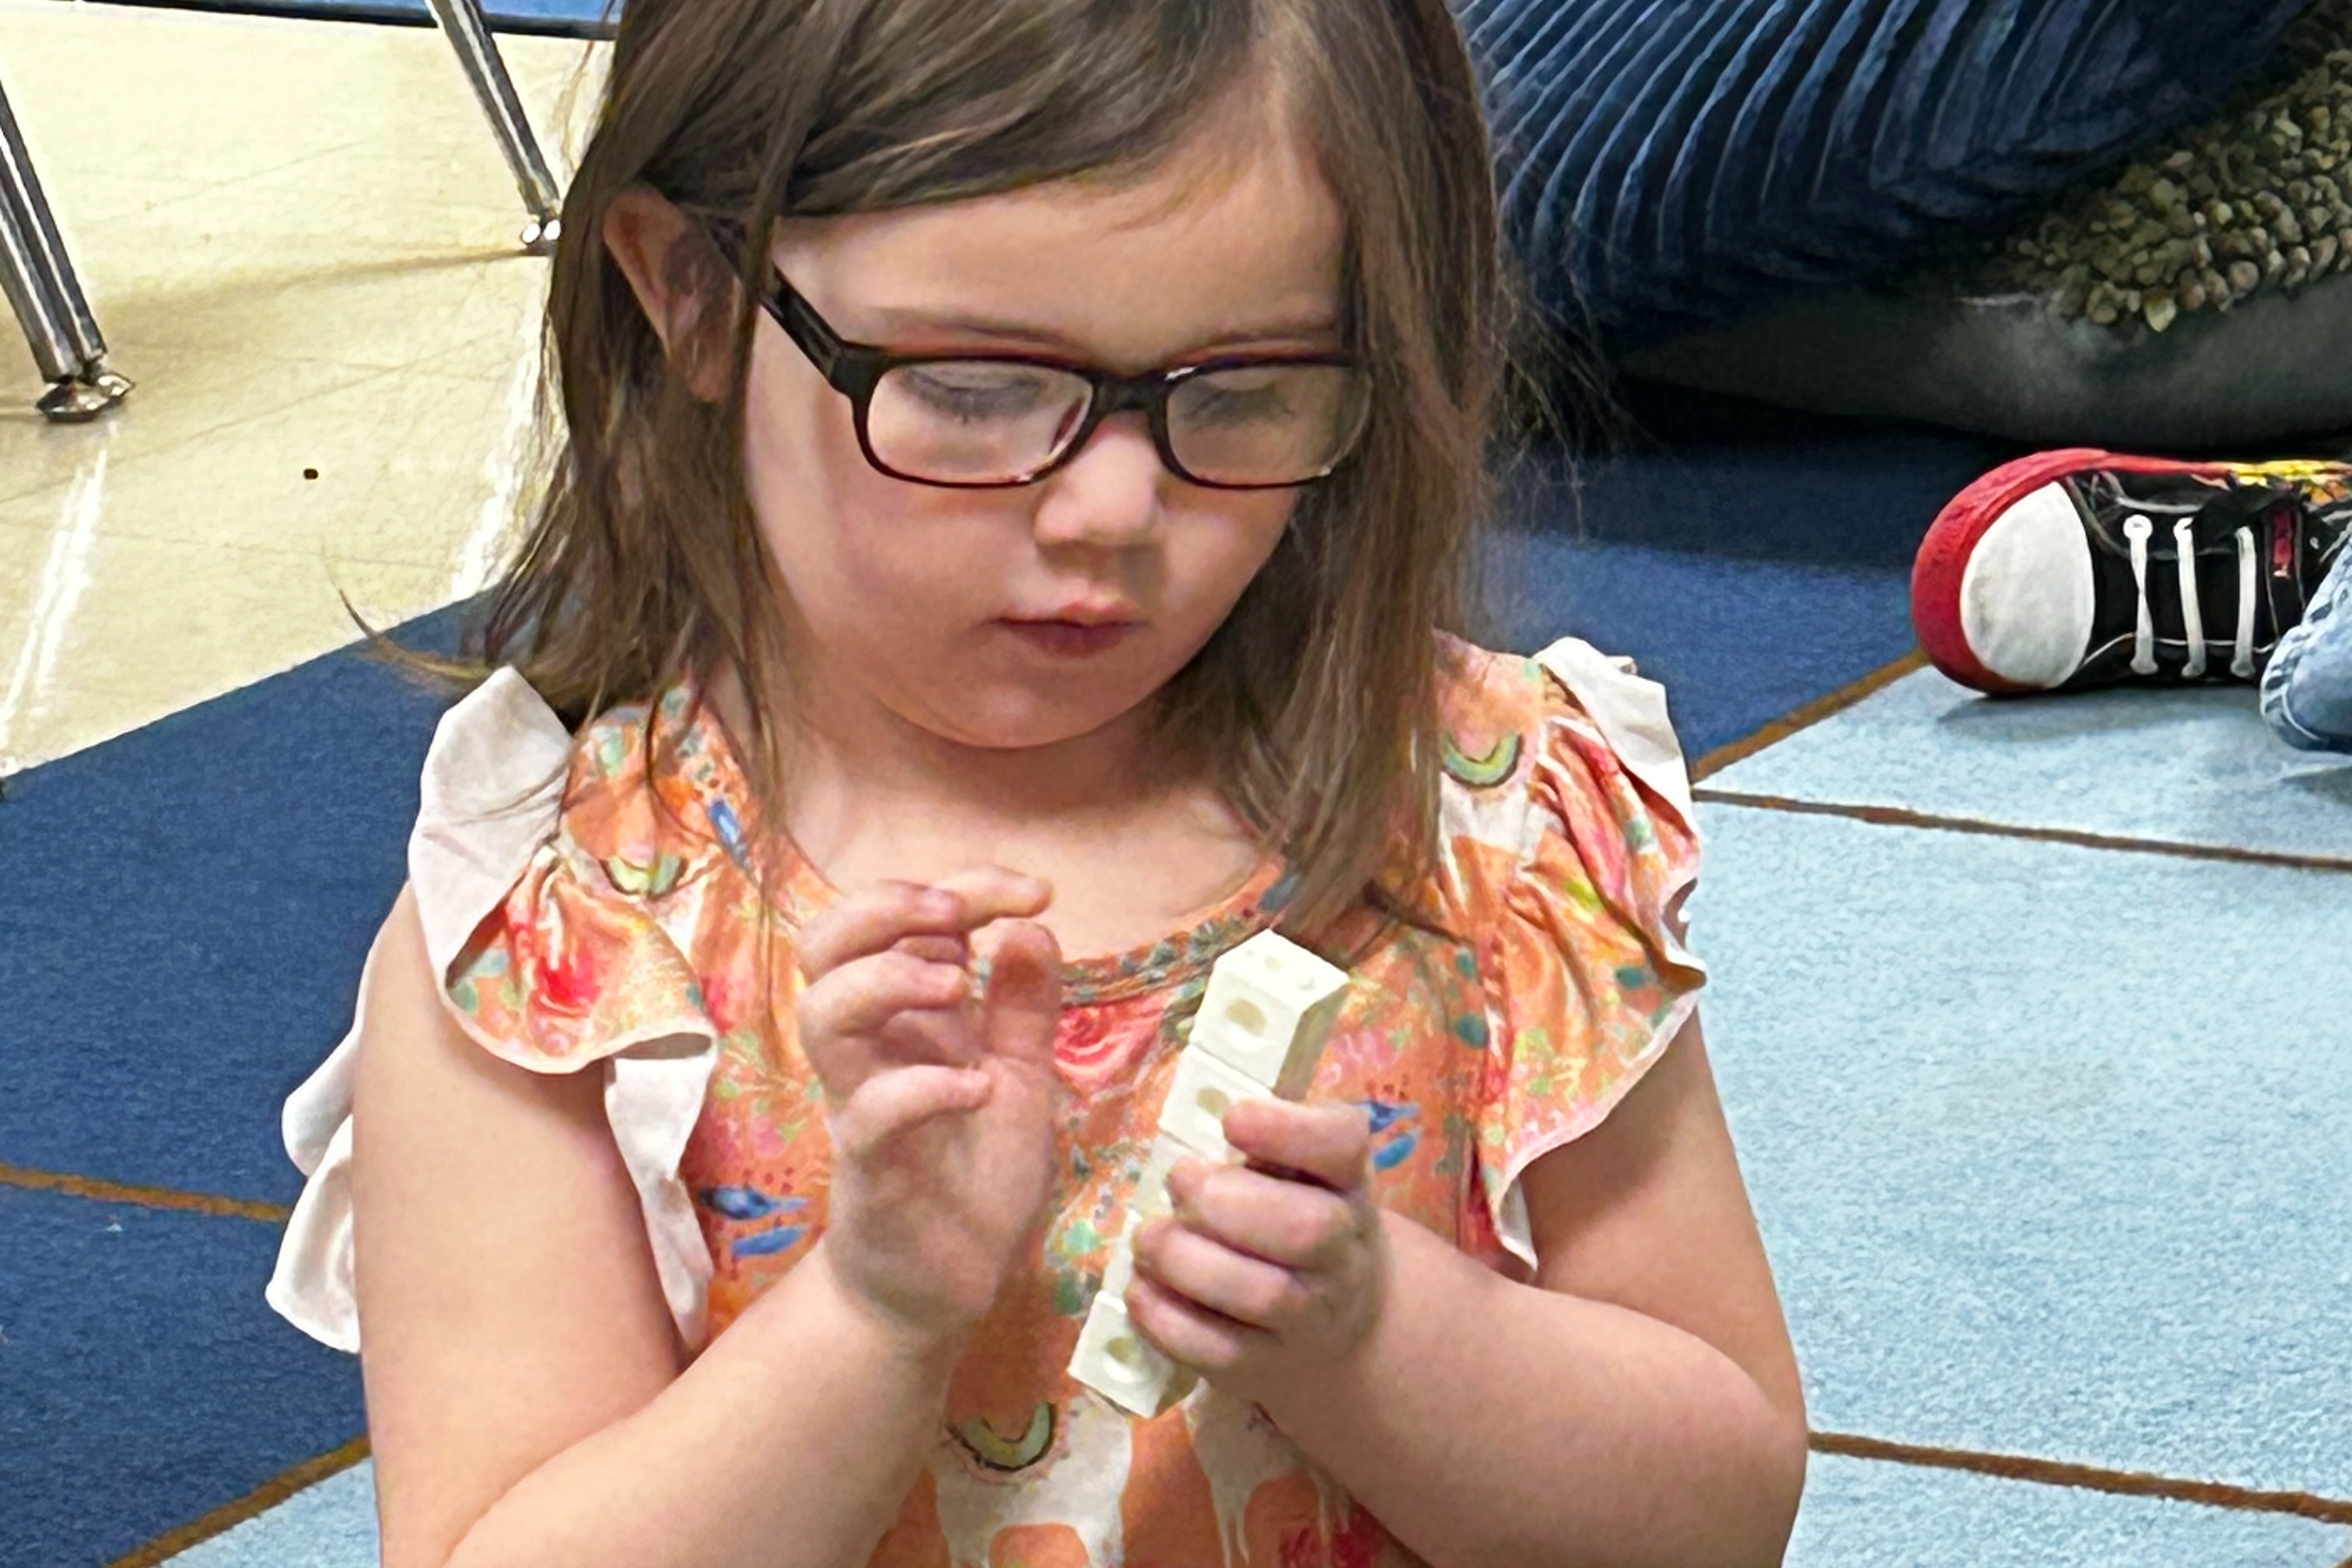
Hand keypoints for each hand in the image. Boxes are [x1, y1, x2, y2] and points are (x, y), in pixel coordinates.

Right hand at [795, 868, 1063, 1353]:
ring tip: (956, 986)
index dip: (963, 887)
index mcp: (909, 1017)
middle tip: (955, 918)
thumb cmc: (976, 1178)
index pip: (900, 919)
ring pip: (822, 1013)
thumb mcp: (1022, 1078)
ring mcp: (861, 1103)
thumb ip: (1023, 1006)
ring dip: (888, 980)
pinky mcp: (870, 1167)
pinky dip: (923, 1087)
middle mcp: (872, 1048)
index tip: (1034, 892)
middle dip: (887, 906)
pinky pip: (872, 1113)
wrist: (945, 1286)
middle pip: (824, 943)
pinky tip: (979, 1088)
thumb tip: (1031, 924)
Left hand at [1125, 1099, 1388, 1406]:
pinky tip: (1141, 1288)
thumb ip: (1260, 1142)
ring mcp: (1309, 1317)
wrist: (1339, 1329)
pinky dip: (1167, 1318)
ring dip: (1187, 1261)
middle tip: (1179, 1181)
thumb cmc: (1297, 1221)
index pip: (1343, 1144)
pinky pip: (1217, 1350)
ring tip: (1150, 1237)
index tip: (1232, 1118)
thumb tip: (1191, 1111)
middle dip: (1224, 1202)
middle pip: (1305, 1229)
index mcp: (1346, 1183)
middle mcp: (1342, 1251)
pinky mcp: (1265, 1367)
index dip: (1287, 1129)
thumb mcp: (1299, 1174)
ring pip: (1261, 1294)